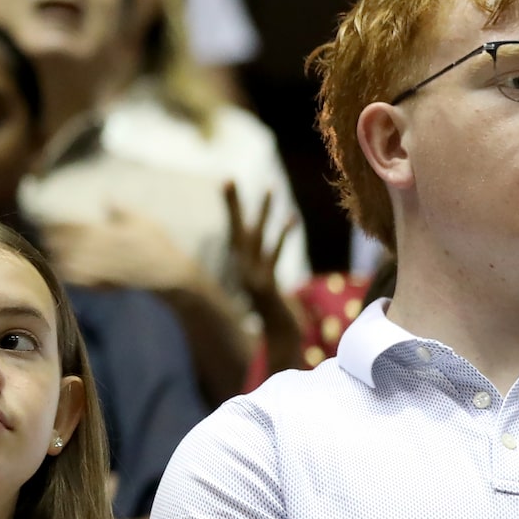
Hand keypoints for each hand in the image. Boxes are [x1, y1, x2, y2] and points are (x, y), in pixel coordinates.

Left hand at [43, 207, 201, 296]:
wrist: (170, 274)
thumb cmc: (158, 244)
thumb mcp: (144, 221)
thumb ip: (122, 211)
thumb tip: (106, 196)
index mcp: (110, 233)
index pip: (77, 228)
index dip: (59, 225)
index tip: (47, 222)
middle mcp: (104, 251)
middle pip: (70, 246)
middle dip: (54, 241)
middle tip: (44, 236)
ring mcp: (104, 269)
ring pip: (72, 264)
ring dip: (59, 258)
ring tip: (52, 251)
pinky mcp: (107, 283)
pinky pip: (82, 281)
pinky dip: (71, 276)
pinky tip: (64, 270)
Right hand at [226, 180, 306, 354]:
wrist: (280, 339)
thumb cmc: (277, 313)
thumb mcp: (267, 288)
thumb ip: (263, 269)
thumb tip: (263, 254)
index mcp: (242, 266)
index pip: (235, 230)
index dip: (232, 207)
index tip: (228, 181)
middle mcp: (243, 269)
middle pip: (238, 231)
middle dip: (234, 205)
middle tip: (228, 179)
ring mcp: (253, 277)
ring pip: (256, 239)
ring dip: (263, 213)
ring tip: (271, 189)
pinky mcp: (265, 286)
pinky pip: (273, 256)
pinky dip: (282, 237)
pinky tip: (291, 218)